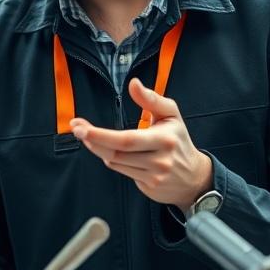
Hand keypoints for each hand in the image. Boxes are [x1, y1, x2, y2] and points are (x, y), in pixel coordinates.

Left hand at [71, 77, 211, 213]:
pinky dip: (112, 159)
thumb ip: (151, 98)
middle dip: (93, 140)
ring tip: (90, 137)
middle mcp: (159, 160)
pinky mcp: (148, 187)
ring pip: (115, 162)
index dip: (101, 135)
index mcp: (164, 139)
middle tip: (76, 129)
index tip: (81, 127)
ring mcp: (154, 176)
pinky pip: (121, 171)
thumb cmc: (178, 140)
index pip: (127, 139)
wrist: (194, 178)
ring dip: (99, 149)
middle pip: (117, 153)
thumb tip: (133, 83)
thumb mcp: (171, 114)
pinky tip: (109, 150)